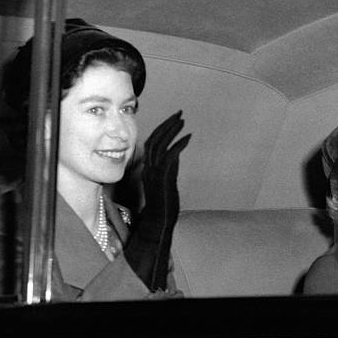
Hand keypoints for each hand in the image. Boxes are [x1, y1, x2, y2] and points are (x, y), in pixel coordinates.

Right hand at [124, 111, 190, 290]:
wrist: (158, 224)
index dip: (162, 129)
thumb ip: (170, 166)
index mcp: (148, 167)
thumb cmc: (164, 205)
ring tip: (183, 120)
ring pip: (159, 145)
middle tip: (180, 113)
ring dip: (171, 130)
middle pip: (154, 139)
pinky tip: (188, 138)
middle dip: (167, 124)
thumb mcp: (168, 181)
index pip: (152, 142)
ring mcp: (153, 173)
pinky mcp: (161, 178)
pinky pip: (169, 157)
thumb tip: (176, 152)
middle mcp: (148, 168)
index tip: (174, 119)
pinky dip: (178, 145)